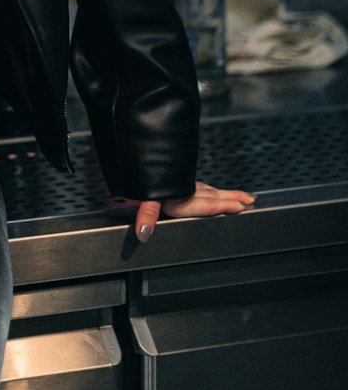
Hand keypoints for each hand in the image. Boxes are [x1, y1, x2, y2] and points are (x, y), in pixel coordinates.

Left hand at [132, 179, 255, 241]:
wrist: (137, 156)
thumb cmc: (143, 178)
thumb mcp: (145, 195)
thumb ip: (147, 213)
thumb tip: (145, 232)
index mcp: (182, 198)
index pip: (209, 204)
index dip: (226, 205)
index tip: (243, 207)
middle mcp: (186, 190)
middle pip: (215, 195)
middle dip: (233, 198)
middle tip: (251, 200)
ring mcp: (183, 182)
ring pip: (209, 189)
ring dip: (225, 193)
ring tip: (242, 196)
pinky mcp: (177, 175)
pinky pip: (200, 185)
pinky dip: (210, 189)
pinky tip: (210, 189)